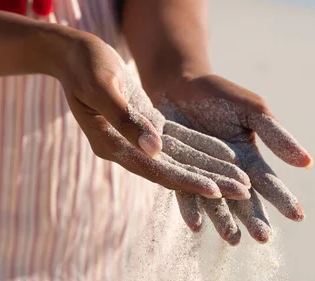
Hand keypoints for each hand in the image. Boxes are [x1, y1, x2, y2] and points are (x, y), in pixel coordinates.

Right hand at [44, 30, 249, 198]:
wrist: (71, 53)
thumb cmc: (85, 64)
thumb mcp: (102, 87)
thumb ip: (126, 120)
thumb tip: (154, 151)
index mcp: (111, 144)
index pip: (156, 170)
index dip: (186, 181)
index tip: (216, 192)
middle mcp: (124, 149)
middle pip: (172, 172)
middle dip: (207, 182)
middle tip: (242, 194)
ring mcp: (133, 140)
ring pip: (178, 161)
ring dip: (208, 171)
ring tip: (239, 182)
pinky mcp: (143, 128)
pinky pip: (175, 144)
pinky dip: (198, 151)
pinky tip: (221, 159)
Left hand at [156, 75, 312, 243]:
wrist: (179, 85)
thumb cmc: (220, 95)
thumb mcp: (253, 111)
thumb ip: (276, 137)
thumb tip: (307, 163)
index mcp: (249, 161)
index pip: (270, 184)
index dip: (284, 199)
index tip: (299, 216)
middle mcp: (227, 175)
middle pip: (243, 202)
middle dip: (253, 220)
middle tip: (262, 238)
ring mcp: (202, 176)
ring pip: (216, 204)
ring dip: (224, 222)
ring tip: (232, 240)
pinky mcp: (177, 173)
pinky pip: (184, 192)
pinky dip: (191, 208)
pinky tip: (196, 225)